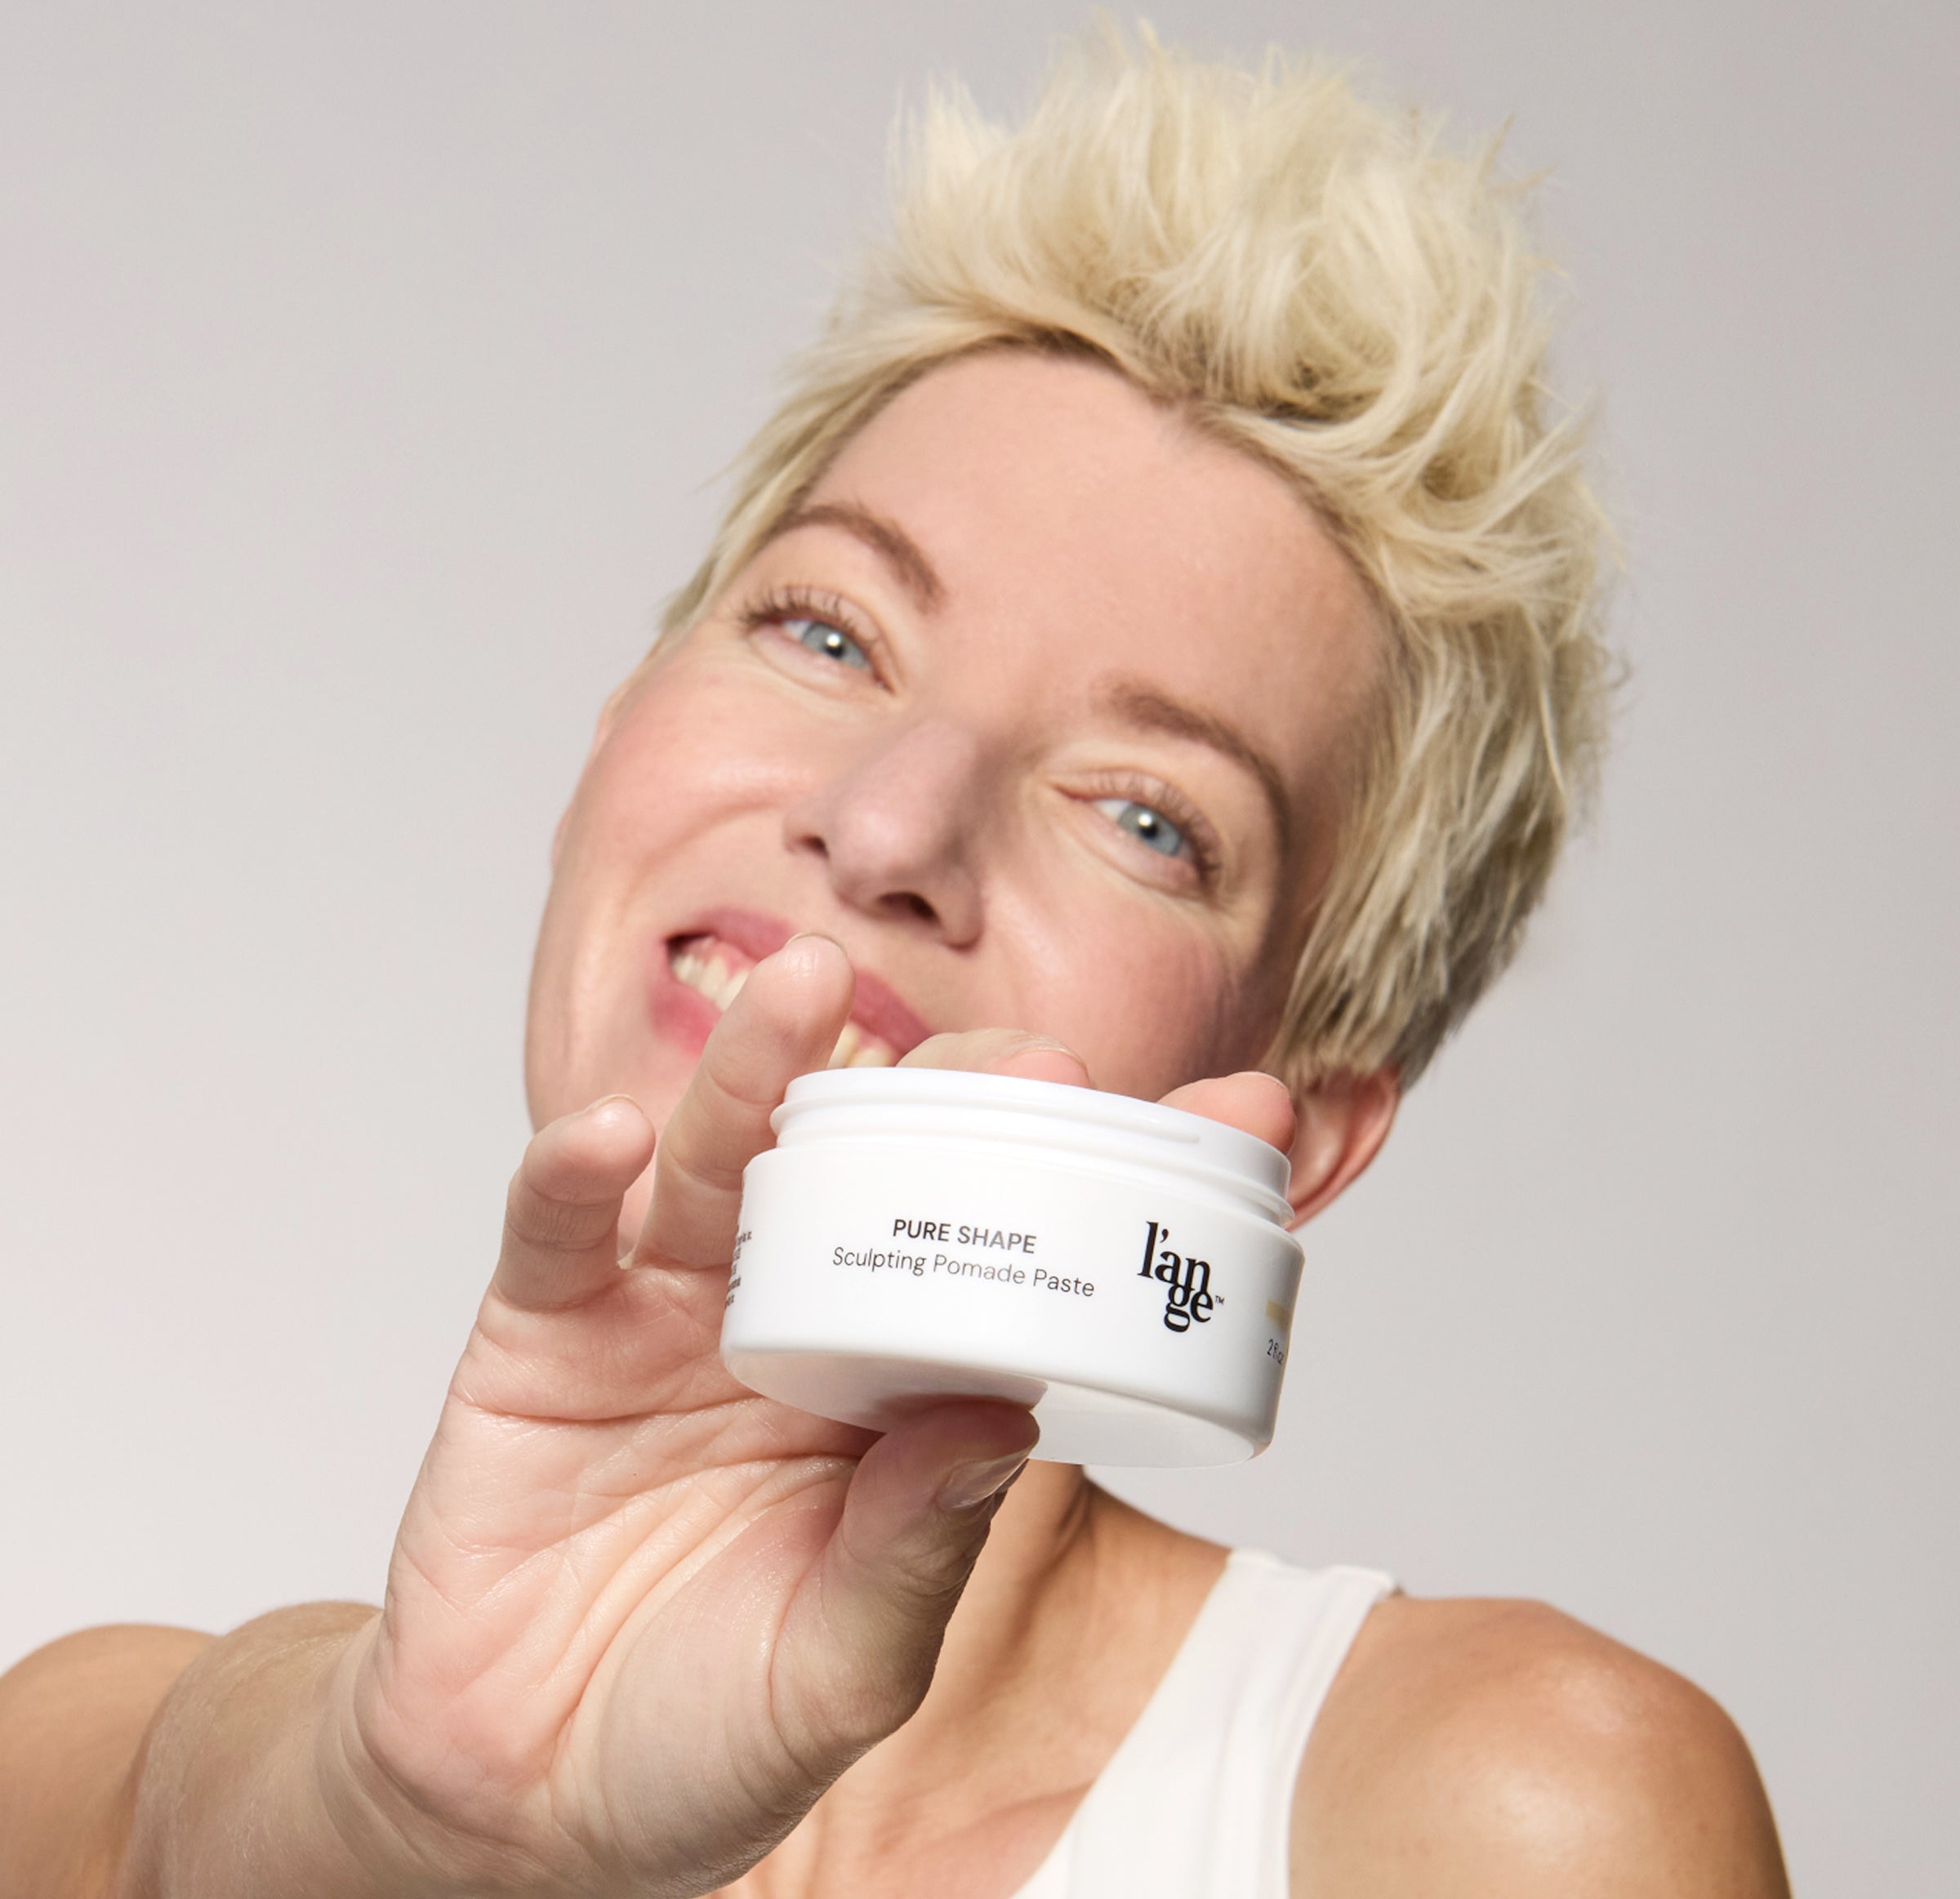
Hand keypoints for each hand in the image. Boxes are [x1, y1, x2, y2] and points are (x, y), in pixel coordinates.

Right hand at [326, 938, 1294, 1896]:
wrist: (519, 1799)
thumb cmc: (700, 1737)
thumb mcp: (835, 1677)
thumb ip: (909, 1558)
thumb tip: (999, 1419)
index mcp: (892, 1394)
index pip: (1019, 1263)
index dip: (1116, 1185)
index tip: (1242, 1115)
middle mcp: (794, 1321)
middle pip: (879, 1175)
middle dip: (954, 1104)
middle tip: (1032, 1060)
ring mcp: (667, 1314)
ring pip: (721, 1163)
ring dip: (755, 1070)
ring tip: (806, 990)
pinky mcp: (541, 1334)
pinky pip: (556, 1234)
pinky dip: (572, 1178)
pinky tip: (609, 1135)